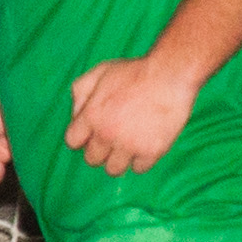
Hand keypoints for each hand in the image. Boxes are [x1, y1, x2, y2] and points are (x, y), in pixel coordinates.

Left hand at [64, 53, 201, 175]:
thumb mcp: (99, 72)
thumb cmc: (135, 72)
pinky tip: (145, 145)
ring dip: (119, 160)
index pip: (72, 141)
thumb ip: (81, 93)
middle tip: (113, 139)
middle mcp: (106, 134)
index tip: (93, 134)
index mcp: (91, 115)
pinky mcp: (151, 151)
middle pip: (92, 160)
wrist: (169, 74)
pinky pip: (139, 169)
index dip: (82, 138)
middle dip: (100, 151)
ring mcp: (129, 145)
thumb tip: (76, 116)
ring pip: (114, 170)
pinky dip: (141, 160)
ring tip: (128, 145)